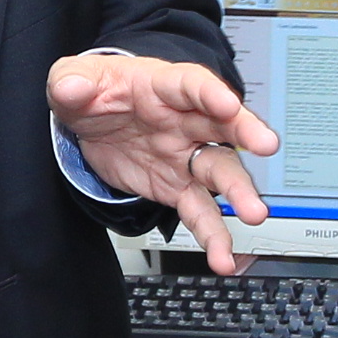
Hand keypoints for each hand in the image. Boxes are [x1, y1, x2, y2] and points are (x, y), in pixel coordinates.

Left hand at [47, 53, 279, 271]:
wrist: (92, 125)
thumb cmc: (96, 93)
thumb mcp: (74, 80)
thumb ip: (71, 81)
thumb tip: (71, 88)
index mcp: (162, 87)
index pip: (192, 85)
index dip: (211, 92)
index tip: (228, 103)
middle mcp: (186, 121)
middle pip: (222, 124)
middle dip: (245, 133)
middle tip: (267, 145)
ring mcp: (186, 156)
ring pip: (221, 172)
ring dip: (239, 192)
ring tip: (253, 214)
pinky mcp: (179, 187)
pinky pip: (200, 212)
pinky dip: (213, 235)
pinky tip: (223, 257)